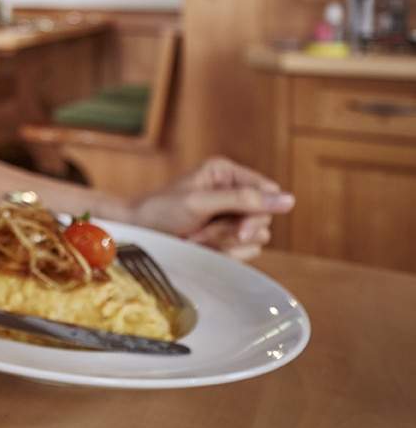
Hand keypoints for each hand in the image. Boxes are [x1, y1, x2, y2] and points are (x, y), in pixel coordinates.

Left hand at [129, 156, 294, 258]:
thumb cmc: (162, 211)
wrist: (138, 233)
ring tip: (196, 236)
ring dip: (223, 243)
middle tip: (205, 232)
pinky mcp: (225, 238)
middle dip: (234, 231)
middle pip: (263, 219)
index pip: (268, 192)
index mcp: (227, 174)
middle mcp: (232, 193)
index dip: (259, 211)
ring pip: (255, 239)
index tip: (239, 227)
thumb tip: (289, 200)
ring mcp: (230, 218)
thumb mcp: (201, 202)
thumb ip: (245, 200)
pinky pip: (244, 252)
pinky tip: (199, 246)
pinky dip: (221, 253)